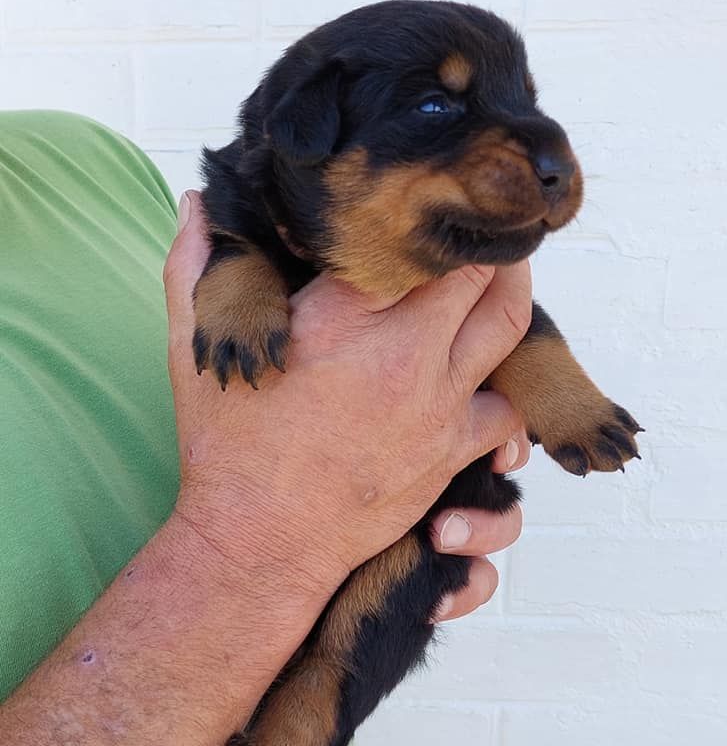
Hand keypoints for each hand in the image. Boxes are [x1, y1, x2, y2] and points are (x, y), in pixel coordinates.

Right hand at [164, 191, 531, 607]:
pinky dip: (505, 386)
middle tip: (484, 235)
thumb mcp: (195, 350)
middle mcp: (402, 354)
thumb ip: (197, 268)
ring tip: (499, 285)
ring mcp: (435, 405)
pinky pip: (510, 408)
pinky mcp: (452, 451)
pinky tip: (484, 375)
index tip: (432, 204)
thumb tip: (200, 203)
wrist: (259, 542)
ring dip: (511, 300)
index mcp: (341, 317)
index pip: (417, 240)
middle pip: (484, 274)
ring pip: (511, 330)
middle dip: (490, 246)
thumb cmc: (226, 447)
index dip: (433, 213)